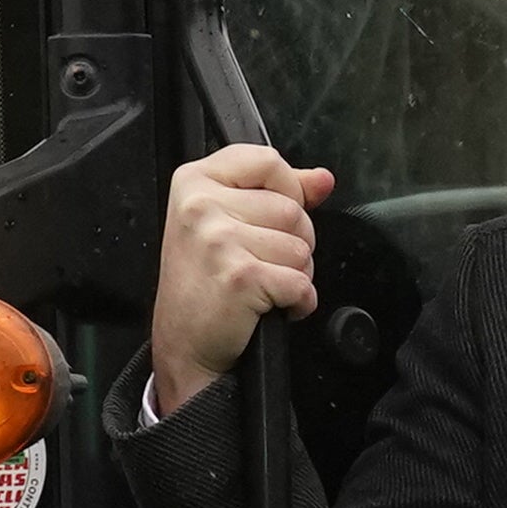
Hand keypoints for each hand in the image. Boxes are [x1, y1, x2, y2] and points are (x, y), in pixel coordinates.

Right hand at [149, 145, 334, 413]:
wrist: (184, 346)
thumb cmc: (203, 286)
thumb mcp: (227, 223)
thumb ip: (278, 192)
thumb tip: (322, 179)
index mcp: (195, 181)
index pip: (268, 161)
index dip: (288, 189)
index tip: (273, 217)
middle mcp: (201, 205)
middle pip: (292, 208)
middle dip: (293, 242)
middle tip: (259, 264)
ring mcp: (219, 240)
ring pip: (300, 247)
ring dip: (295, 274)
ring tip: (261, 286)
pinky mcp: (241, 276)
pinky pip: (301, 282)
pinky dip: (298, 302)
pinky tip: (269, 306)